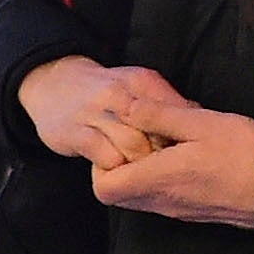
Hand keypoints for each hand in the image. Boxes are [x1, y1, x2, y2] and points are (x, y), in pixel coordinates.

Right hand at [18, 55, 170, 169]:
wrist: (53, 84)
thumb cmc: (105, 92)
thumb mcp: (138, 87)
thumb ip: (167, 102)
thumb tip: (201, 116)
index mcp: (141, 81)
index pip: (176, 113)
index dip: (183, 138)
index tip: (185, 152)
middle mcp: (119, 93)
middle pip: (157, 132)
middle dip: (165, 155)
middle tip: (166, 168)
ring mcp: (96, 113)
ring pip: (133, 147)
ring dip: (142, 165)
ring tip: (143, 173)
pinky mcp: (76, 133)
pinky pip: (107, 159)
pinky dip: (117, 169)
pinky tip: (118, 170)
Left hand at [89, 98, 253, 228]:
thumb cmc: (244, 153)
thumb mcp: (201, 122)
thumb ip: (159, 115)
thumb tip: (126, 107)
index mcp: (158, 180)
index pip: (103, 189)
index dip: (100, 166)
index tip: (120, 141)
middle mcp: (163, 202)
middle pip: (118, 195)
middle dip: (119, 167)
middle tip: (140, 139)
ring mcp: (179, 211)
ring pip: (141, 197)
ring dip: (143, 172)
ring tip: (167, 143)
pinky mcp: (195, 212)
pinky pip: (163, 199)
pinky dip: (162, 179)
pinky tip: (186, 155)